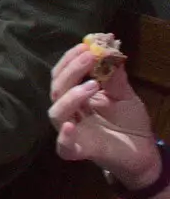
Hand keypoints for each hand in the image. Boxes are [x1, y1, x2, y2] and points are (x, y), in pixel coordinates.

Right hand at [49, 43, 158, 187]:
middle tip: (90, 56)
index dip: (71, 59)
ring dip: (71, 96)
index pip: (63, 74)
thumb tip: (110, 49)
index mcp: (76, 97)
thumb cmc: (130, 123)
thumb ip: (115, 76)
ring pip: (56, 112)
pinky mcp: (78, 150)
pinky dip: (64, 136)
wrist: (143, 153)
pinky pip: (63, 145)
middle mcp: (68, 112)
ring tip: (92, 85)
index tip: (87, 44)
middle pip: (57, 89)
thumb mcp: (125, 95)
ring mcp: (71, 132)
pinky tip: (70, 126)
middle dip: (71, 70)